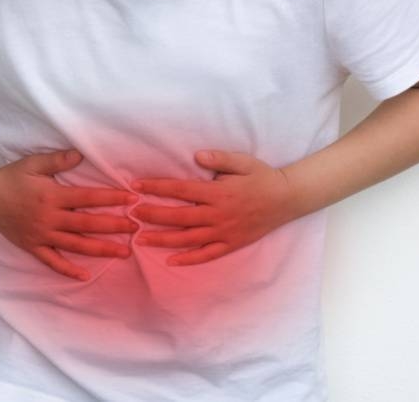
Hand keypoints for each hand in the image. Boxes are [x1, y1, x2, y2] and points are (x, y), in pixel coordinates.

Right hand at [0, 149, 139, 280]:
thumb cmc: (11, 178)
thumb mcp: (34, 163)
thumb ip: (58, 160)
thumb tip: (80, 154)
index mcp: (52, 196)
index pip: (88, 197)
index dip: (111, 198)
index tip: (132, 199)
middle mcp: (50, 218)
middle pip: (87, 224)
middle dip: (114, 226)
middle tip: (136, 228)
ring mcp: (42, 236)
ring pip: (76, 245)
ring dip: (101, 249)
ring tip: (123, 253)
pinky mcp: (33, 247)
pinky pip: (53, 262)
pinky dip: (68, 270)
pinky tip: (85, 276)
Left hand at [130, 150, 297, 265]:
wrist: (287, 199)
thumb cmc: (262, 177)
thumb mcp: (242, 161)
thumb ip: (219, 159)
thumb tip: (196, 156)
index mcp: (218, 192)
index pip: (180, 189)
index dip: (156, 187)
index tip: (136, 186)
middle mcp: (218, 215)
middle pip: (178, 217)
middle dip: (152, 215)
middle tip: (131, 213)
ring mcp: (224, 232)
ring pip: (188, 239)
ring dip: (162, 240)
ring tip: (140, 239)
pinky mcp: (231, 245)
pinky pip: (207, 255)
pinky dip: (189, 259)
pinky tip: (171, 261)